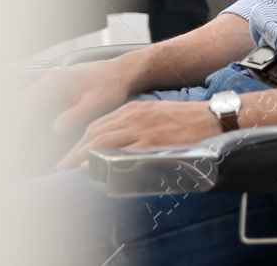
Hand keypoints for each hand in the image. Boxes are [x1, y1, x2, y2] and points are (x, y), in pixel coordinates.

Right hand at [20, 59, 134, 141]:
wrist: (122, 73)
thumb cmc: (112, 84)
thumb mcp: (96, 102)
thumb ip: (74, 115)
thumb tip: (55, 129)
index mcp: (58, 79)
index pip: (32, 104)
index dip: (23, 124)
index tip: (19, 140)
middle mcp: (52, 79)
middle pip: (26, 101)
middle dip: (17, 120)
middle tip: (12, 140)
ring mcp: (53, 84)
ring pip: (30, 102)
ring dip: (23, 118)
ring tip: (17, 137)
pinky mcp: (58, 90)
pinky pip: (40, 103)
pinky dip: (34, 116)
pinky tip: (31, 129)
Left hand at [57, 100, 221, 170]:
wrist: (213, 118)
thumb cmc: (188, 120)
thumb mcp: (158, 116)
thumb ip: (139, 127)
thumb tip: (123, 146)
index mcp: (136, 109)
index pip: (101, 123)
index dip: (83, 138)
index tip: (74, 151)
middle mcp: (135, 116)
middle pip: (97, 131)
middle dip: (77, 148)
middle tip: (64, 163)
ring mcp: (142, 129)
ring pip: (103, 140)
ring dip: (83, 154)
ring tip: (70, 166)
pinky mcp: (151, 142)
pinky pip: (121, 152)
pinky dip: (103, 158)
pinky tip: (92, 165)